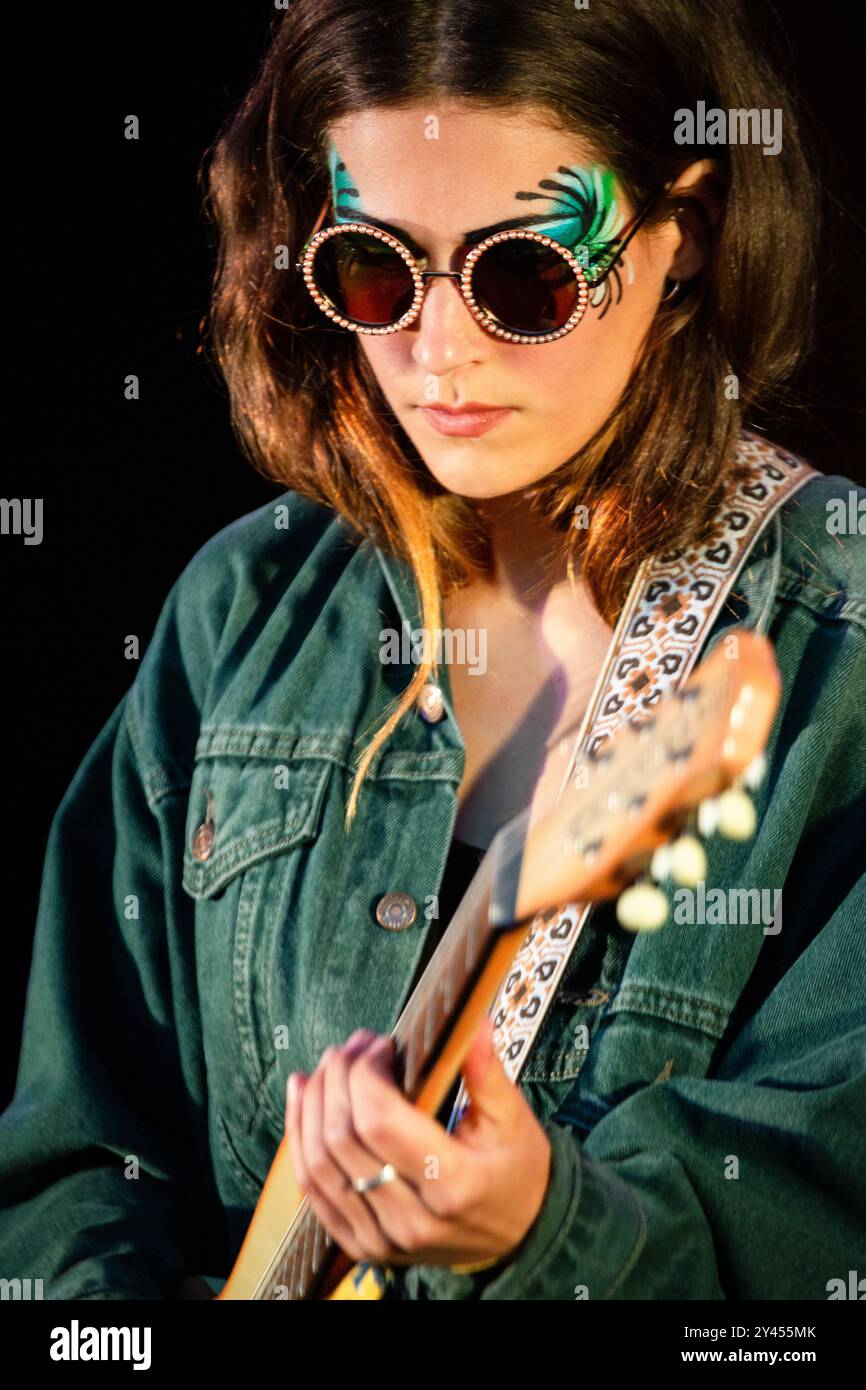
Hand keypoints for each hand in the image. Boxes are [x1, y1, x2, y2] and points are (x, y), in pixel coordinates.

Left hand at [285, 1018, 551, 1269]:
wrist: (519, 1234)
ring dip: (312, 1104)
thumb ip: (486, 1070)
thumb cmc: (515, 1171)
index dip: (366, 1074)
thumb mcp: (513, 1119)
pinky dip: (300, 1140)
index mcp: (453, 1184)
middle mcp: (412, 1219)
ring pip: (318, 1165)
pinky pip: (313, 1191)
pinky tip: (302, 1099)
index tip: (381, 1046)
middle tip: (354, 1046)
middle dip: (338, 1078)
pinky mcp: (362, 1244)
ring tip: (326, 1066)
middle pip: (343, 1138)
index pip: (379, 1122)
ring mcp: (382, 1238)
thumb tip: (472, 1021)